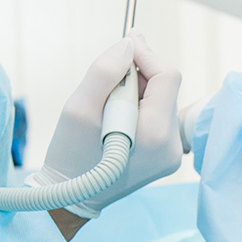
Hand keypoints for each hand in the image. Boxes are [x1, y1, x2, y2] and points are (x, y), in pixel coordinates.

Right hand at [37, 32, 183, 218]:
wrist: (73, 198)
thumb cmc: (70, 156)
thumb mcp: (78, 108)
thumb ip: (104, 72)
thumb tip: (128, 44)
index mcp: (156, 134)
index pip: (168, 76)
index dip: (145, 54)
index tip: (124, 43)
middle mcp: (171, 145)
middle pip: (166, 87)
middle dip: (137, 75)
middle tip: (105, 83)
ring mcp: (171, 153)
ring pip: (162, 100)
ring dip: (136, 91)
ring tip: (106, 106)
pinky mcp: (166, 156)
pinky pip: (158, 117)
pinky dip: (138, 107)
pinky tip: (115, 118)